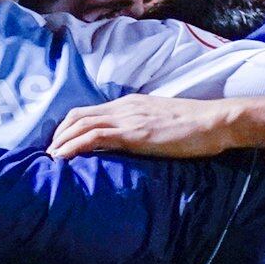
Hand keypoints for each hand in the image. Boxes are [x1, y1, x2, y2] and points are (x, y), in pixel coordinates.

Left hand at [49, 93, 264, 159]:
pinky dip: (73, 146)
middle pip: (78, 115)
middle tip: (50, 154)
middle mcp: (124, 107)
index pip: (90, 111)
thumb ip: (145, 129)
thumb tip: (134, 143)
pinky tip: (63, 158)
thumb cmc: (196, 126)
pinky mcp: (133, 132)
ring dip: (61, 141)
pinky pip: (93, 136)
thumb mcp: (163, 124)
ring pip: (81, 124)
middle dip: (59, 134)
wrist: (215, 121)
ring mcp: (127, 118)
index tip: (60, 143)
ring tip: (50, 159)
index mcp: (131, 104)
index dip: (70, 127)